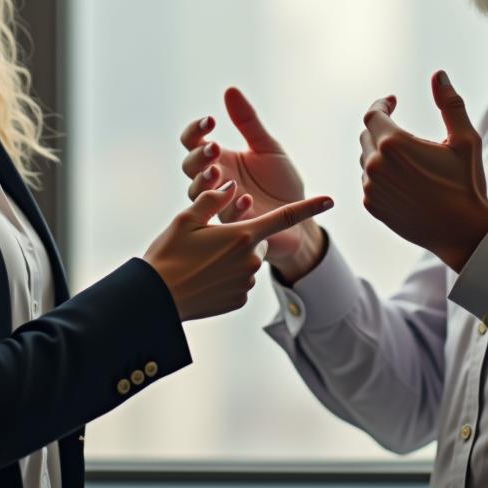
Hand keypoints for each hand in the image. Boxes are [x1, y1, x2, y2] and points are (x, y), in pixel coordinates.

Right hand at [143, 181, 333, 320]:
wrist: (155, 301)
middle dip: (243, 235)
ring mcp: (246, 283)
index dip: (310, 207)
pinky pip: (240, 282)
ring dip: (233, 257)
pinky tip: (204, 278)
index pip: (284, 218)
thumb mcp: (186, 219)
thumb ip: (212, 199)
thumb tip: (230, 185)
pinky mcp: (238, 300)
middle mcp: (251, 260)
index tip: (331, 199)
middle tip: (211, 239)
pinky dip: (227, 277)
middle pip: (257, 239)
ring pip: (248, 261)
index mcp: (243, 235)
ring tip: (201, 261)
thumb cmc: (168, 255)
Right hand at [179, 88, 325, 280]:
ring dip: (206, 183)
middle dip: (199, 158)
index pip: (192, 143)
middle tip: (215, 149)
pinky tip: (245, 198)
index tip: (211, 121)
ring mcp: (221, 205)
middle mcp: (215, 183)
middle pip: (189, 168)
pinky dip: (234, 208)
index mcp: (219, 160)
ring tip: (219, 172)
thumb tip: (230, 90)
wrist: (300, 218)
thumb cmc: (279, 182)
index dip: (196, 131)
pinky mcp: (235, 228)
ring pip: (199, 196)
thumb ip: (248, 122)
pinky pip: (226, 219)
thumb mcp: (267, 148)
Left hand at [359, 71, 487, 270]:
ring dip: (380, 152)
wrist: (462, 232)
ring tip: (408, 158)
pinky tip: (404, 180)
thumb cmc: (466, 185)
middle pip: (367, 134)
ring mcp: (371, 188)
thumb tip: (439, 76)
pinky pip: (369, 181)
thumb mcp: (465, 140)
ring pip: (366, 159)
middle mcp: (376, 165)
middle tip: (403, 130)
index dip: (383, 104)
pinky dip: (380, 175)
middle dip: (382, 127)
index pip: (374, 114)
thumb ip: (450, 104)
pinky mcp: (372, 206)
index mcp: (394, 144)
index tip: (394, 101)